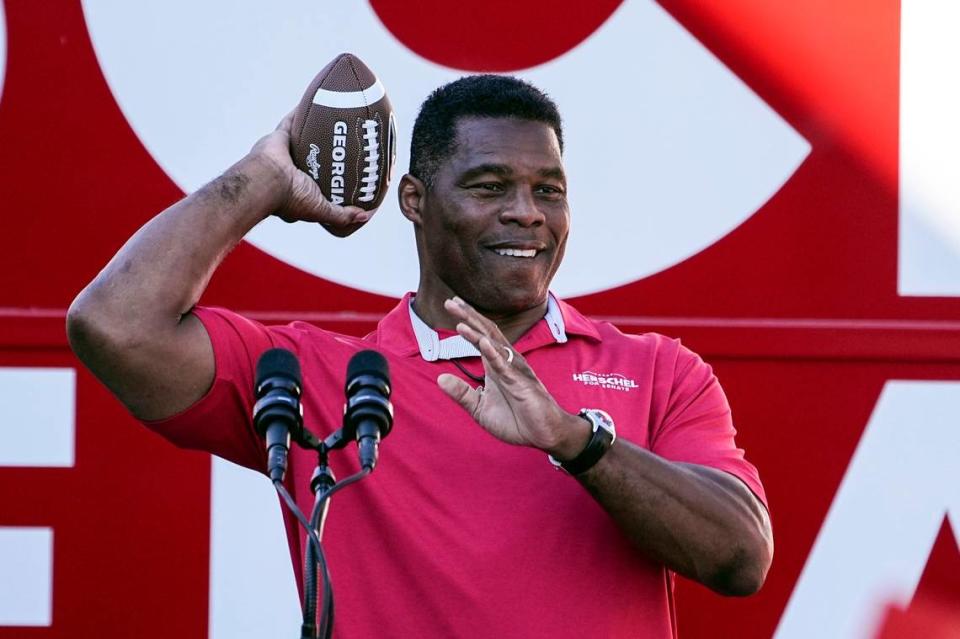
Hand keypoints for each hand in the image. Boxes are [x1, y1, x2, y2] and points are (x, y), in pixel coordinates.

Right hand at [247, 111, 369, 236]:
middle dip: (324, 152)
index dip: (328, 178)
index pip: (315, 184)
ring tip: (333, 123)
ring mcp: (283, 154)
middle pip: (311, 158)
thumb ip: (341, 214)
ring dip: (315, 130)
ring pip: (303, 139)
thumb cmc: (291, 198)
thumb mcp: (321, 210)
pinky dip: (301, 111)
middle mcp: (289, 171)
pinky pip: (291, 120)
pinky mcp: (278, 137)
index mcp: (296, 190)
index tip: (342, 174)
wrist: (266, 181)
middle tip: (343, 145)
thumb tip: (364, 216)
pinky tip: (315, 101)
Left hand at [436, 297, 589, 456]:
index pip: (480, 338)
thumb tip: (439, 379)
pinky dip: (493, 354)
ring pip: (495, 346)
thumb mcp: (480, 408)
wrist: (544, 434)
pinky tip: (483, 343)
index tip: (452, 305)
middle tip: (450, 301)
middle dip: (468, 317)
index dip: (467, 322)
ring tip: (461, 319)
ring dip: (477, 332)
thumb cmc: (517, 420)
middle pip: (486, 334)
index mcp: (496, 366)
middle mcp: (506, 363)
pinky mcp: (521, 384)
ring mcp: (515, 372)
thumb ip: (462, 393)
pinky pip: (505, 367)